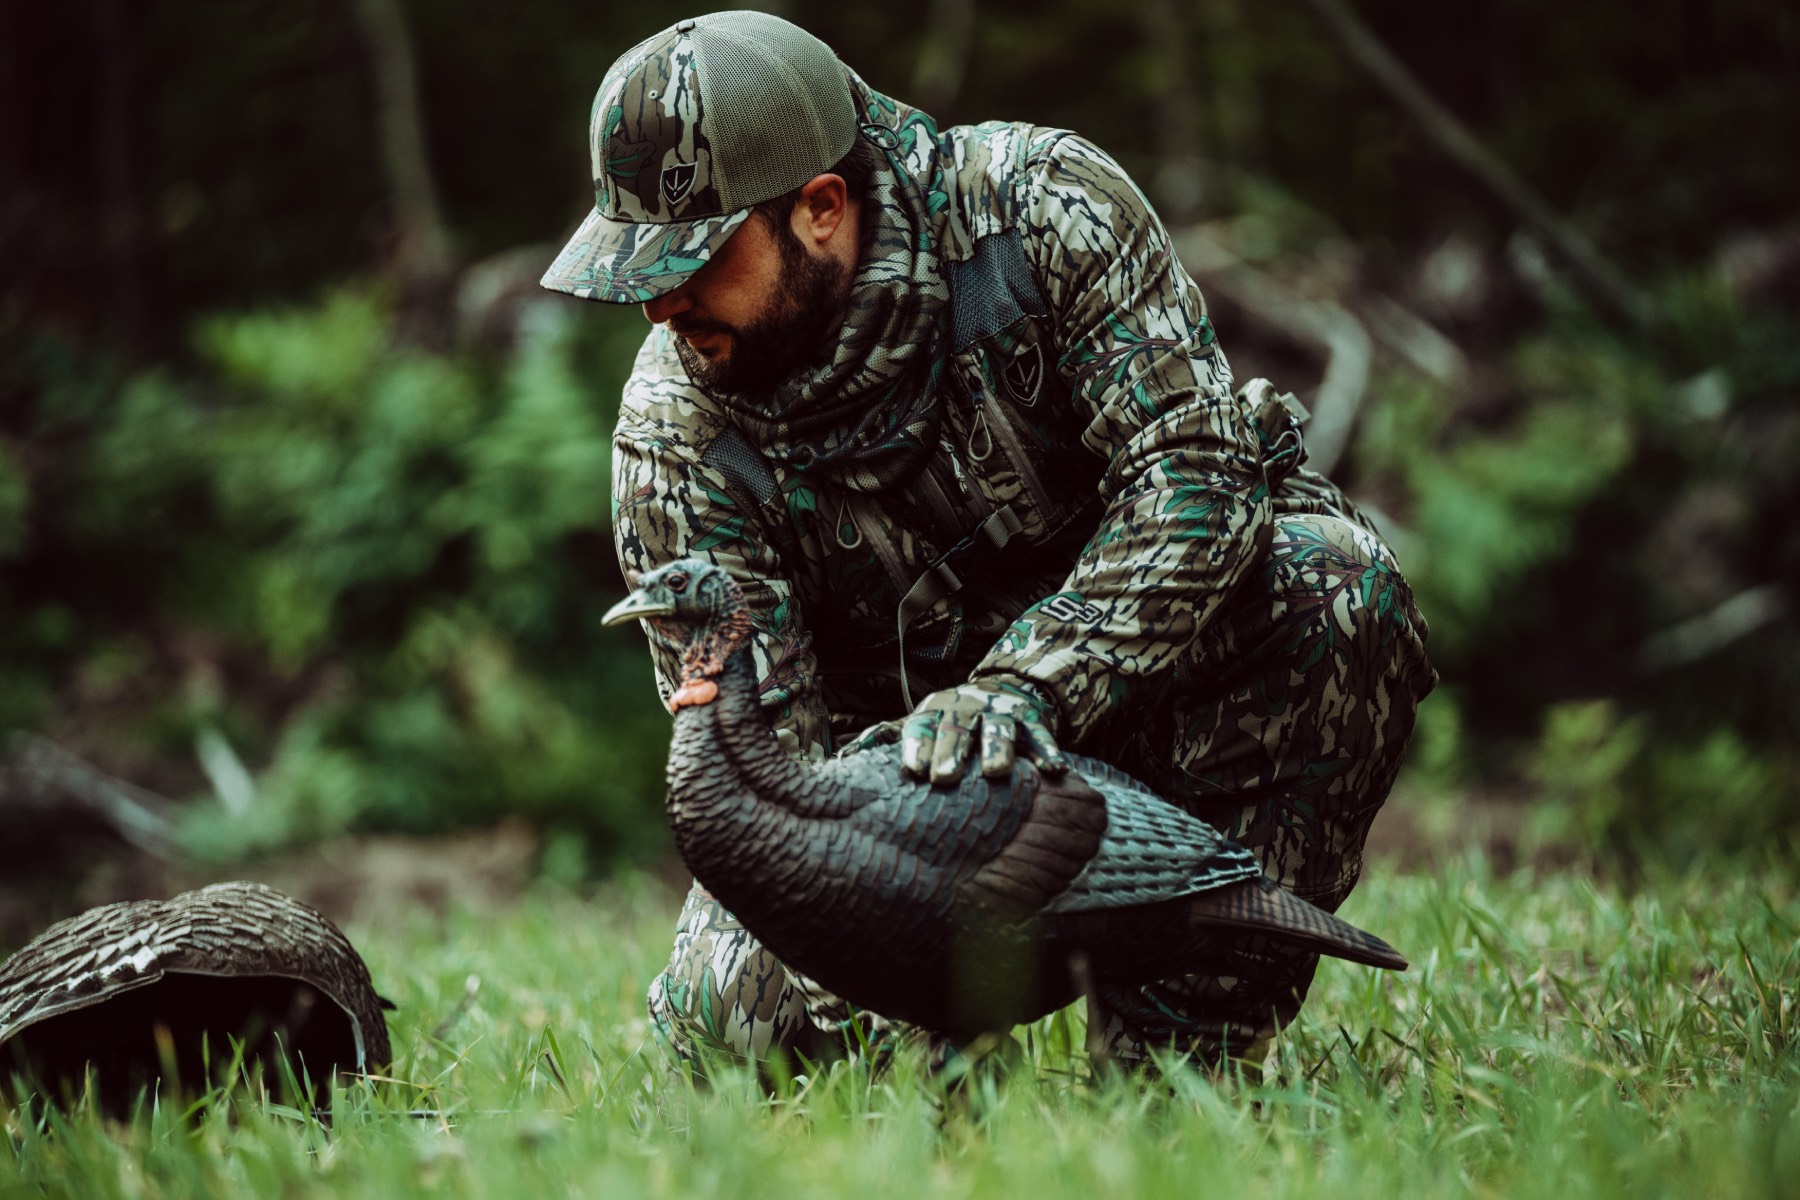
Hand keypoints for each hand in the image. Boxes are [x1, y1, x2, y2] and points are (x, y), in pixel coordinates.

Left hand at [900, 676, 1066, 783]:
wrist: (1004, 692)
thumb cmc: (952, 720)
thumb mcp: (921, 722)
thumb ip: (888, 739)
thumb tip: (845, 758)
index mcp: (936, 708)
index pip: (922, 725)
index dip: (917, 746)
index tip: (911, 769)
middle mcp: (967, 706)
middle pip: (957, 727)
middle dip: (950, 750)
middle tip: (944, 777)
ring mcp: (1001, 711)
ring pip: (998, 728)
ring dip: (996, 748)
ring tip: (995, 772)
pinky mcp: (1032, 720)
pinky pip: (1041, 735)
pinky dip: (1047, 750)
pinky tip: (1053, 769)